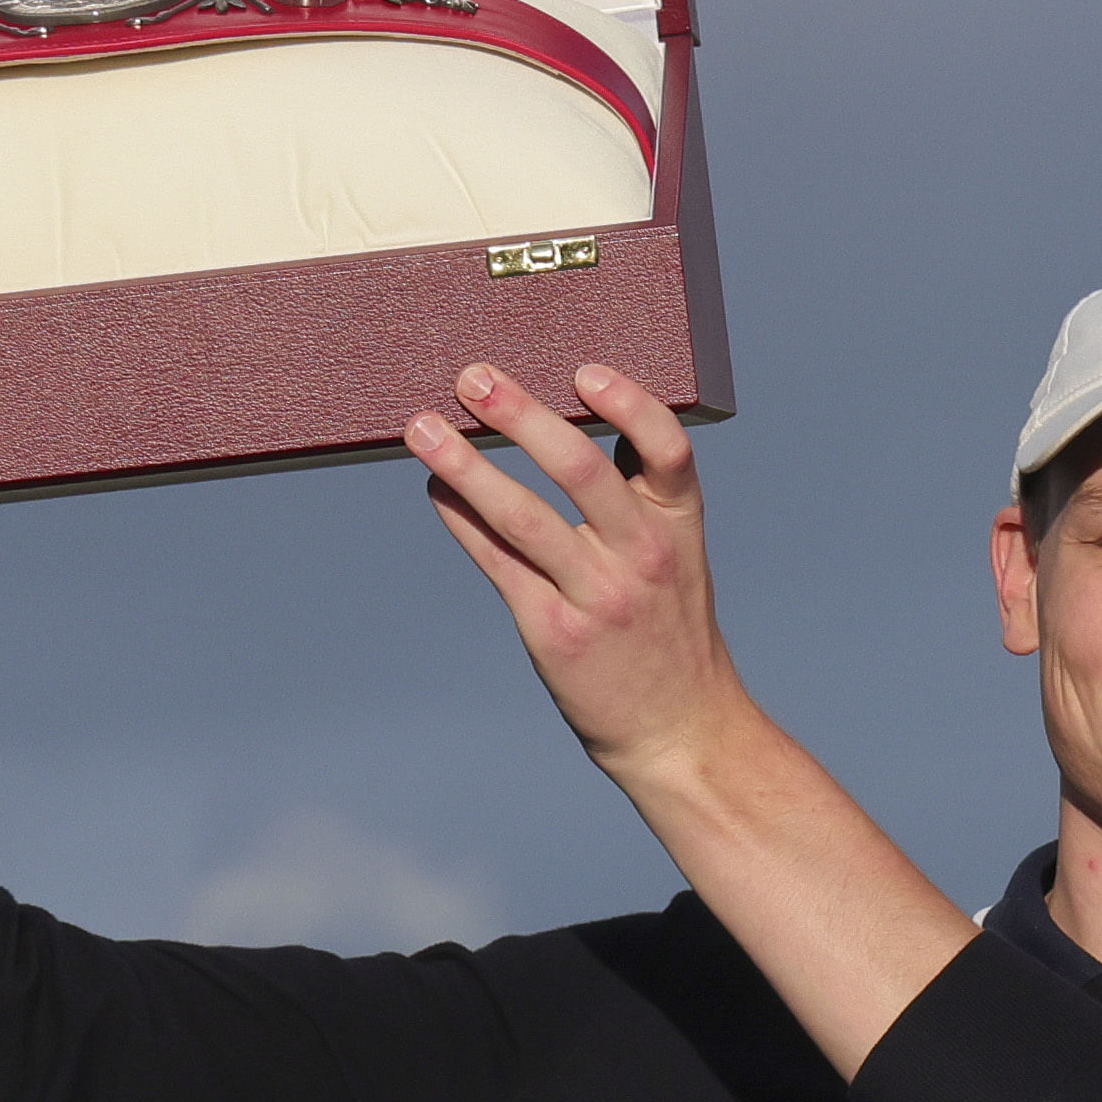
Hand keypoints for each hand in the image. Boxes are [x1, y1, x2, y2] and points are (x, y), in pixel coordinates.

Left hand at [407, 360, 743, 782]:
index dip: (628, 404)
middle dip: (522, 417)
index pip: (667, 449)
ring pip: (524, 517)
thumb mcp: (676, 556)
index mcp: (677, 526)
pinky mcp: (555, 632)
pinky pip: (498, 563)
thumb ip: (635, 499)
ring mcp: (598, 596)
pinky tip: (436, 488)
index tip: (583, 371)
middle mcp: (641, 556)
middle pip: (580, 470)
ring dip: (467, 466)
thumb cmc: (668, 630)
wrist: (679, 730)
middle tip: (474, 378)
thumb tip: (559, 428)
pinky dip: (462, 519)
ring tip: (422, 428)